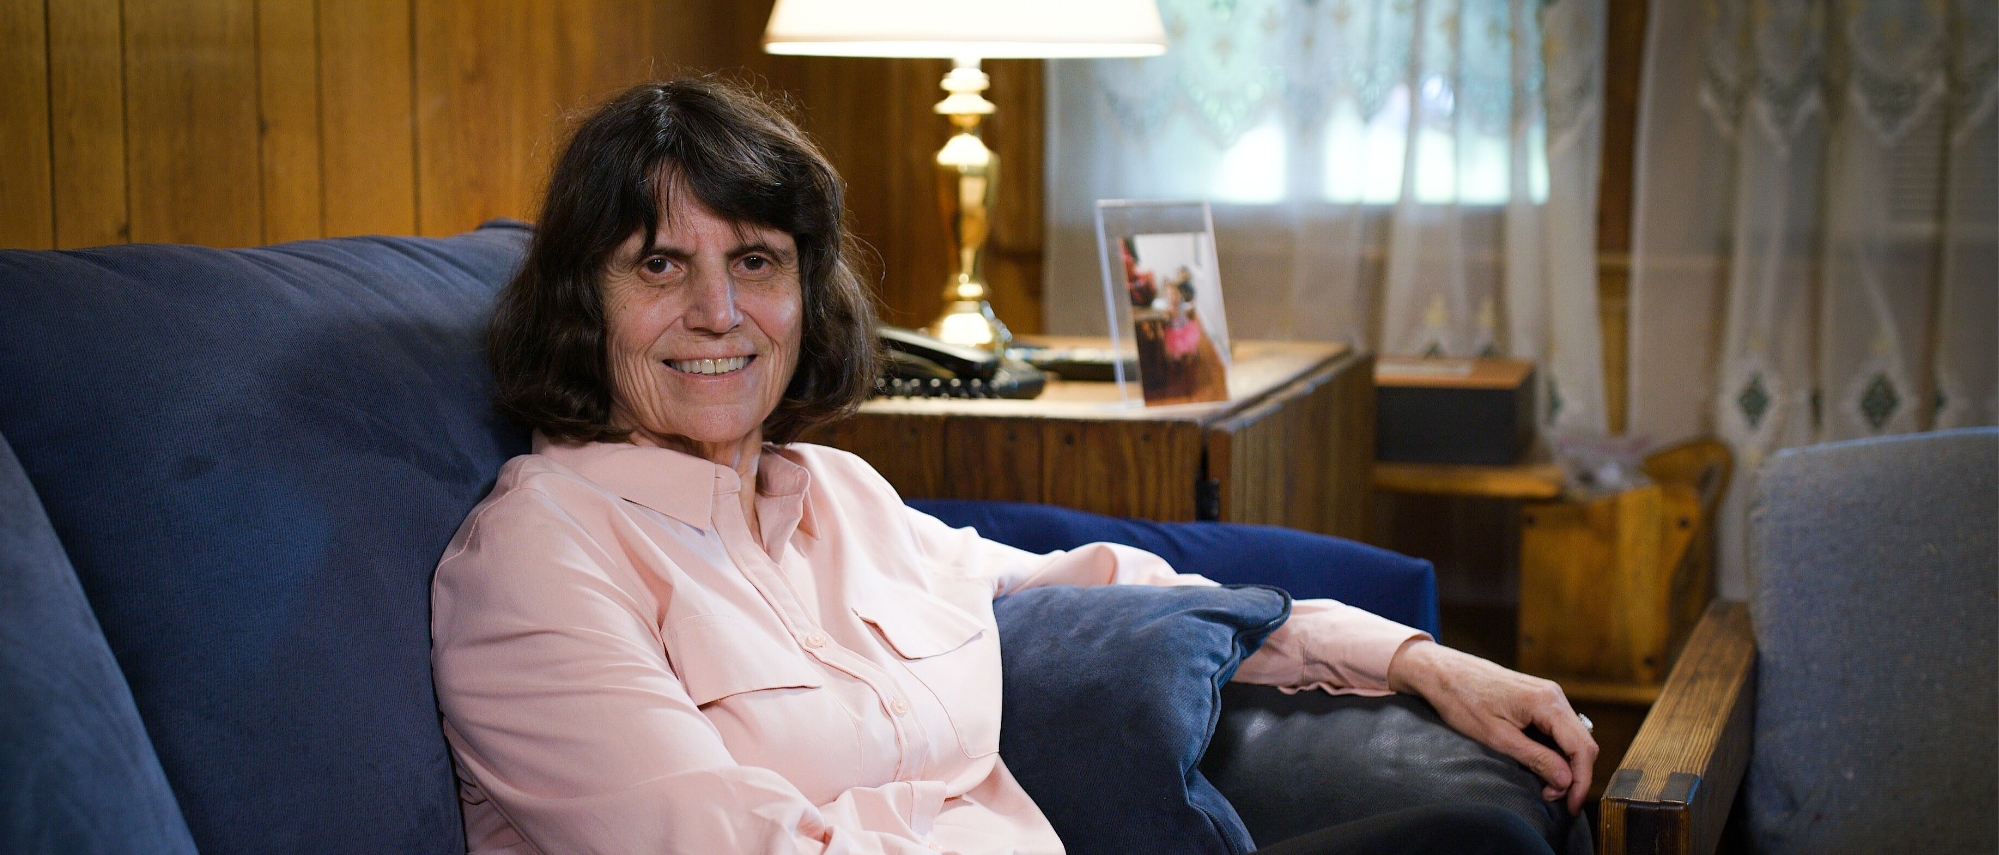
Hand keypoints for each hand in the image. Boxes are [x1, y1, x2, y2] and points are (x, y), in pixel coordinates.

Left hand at [1386, 639, 1598, 814]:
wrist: (1442, 672)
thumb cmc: (1463, 700)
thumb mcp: (1497, 737)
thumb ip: (1535, 758)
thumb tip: (1566, 781)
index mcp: (1547, 702)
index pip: (1582, 748)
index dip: (1581, 781)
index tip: (1571, 806)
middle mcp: (1554, 695)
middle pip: (1582, 743)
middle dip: (1573, 775)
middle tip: (1551, 797)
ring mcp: (1547, 694)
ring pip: (1572, 736)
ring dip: (1564, 763)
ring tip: (1545, 784)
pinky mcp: (1538, 697)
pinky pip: (1558, 728)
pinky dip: (1555, 749)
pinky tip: (1540, 763)